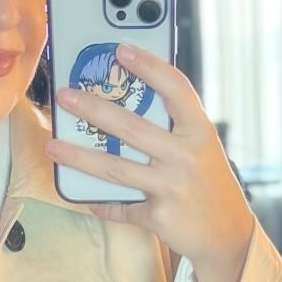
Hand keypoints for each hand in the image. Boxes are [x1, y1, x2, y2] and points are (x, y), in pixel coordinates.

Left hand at [47, 42, 254, 272]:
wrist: (228, 232)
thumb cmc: (208, 181)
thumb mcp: (201, 147)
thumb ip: (174, 125)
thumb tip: (125, 98)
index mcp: (199, 132)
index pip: (175, 90)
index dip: (149, 67)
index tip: (121, 50)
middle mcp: (186, 157)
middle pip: (132, 128)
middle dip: (93, 109)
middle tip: (65, 96)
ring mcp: (172, 188)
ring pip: (116, 169)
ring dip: (79, 156)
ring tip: (53, 145)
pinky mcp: (159, 217)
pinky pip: (120, 207)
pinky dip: (99, 201)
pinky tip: (81, 195)